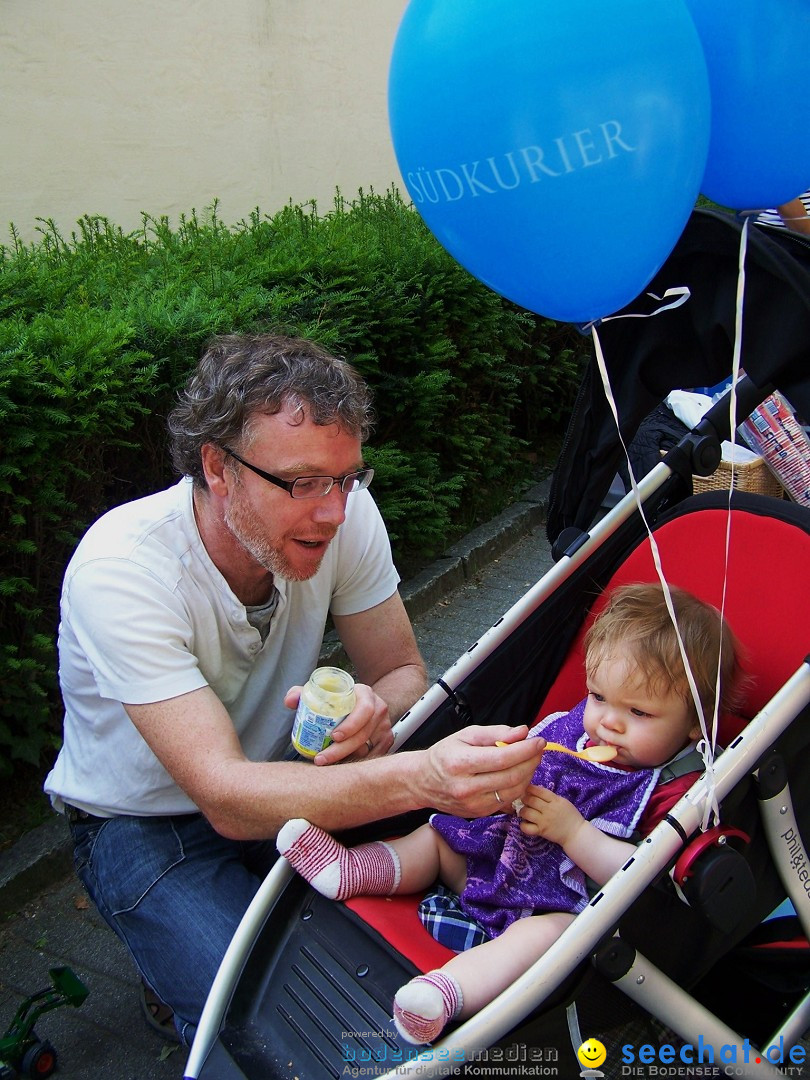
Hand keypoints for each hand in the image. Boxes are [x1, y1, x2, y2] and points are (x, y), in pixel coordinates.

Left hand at [284, 683, 393, 764]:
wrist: (360, 702)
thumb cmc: (337, 698)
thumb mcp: (321, 692)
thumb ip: (302, 693)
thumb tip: (290, 701)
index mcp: (365, 694)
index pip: (364, 710)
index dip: (351, 725)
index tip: (334, 736)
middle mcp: (378, 709)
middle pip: (364, 733)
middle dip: (342, 749)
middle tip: (322, 758)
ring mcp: (384, 726)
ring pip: (369, 748)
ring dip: (347, 759)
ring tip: (327, 764)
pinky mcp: (385, 740)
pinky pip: (373, 756)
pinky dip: (358, 763)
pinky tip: (341, 767)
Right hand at [421, 725, 544, 817]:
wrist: (423, 782)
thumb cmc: (444, 755)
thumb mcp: (465, 736)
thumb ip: (495, 733)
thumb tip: (522, 732)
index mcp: (460, 763)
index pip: (502, 758)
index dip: (525, 750)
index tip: (539, 741)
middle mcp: (466, 787)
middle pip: (511, 776)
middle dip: (531, 762)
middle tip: (538, 750)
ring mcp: (473, 805)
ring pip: (513, 792)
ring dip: (528, 775)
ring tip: (529, 760)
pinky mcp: (479, 814)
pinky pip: (508, 801)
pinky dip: (518, 787)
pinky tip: (518, 774)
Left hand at [519, 784, 585, 845]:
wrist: (575, 833)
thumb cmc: (570, 815)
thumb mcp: (563, 801)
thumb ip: (551, 797)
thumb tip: (536, 791)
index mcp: (555, 800)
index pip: (539, 791)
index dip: (530, 788)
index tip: (527, 789)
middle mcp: (549, 810)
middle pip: (531, 800)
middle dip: (525, 799)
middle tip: (524, 800)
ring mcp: (544, 821)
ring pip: (527, 813)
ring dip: (522, 811)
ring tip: (524, 811)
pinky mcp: (541, 831)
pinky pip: (527, 828)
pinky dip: (523, 825)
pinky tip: (525, 823)